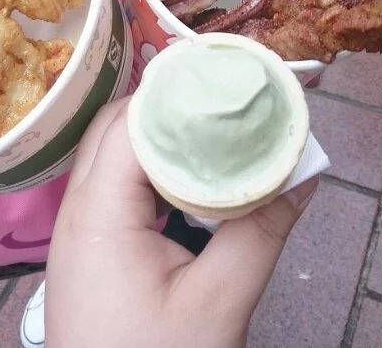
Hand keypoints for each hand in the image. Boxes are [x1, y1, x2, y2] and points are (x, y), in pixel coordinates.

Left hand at [45, 100, 317, 347]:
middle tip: (224, 98)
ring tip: (212, 127)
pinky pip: (114, 186)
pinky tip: (187, 177)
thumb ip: (259, 231)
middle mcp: (77, 207)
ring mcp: (77, 229)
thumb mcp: (218, 303)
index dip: (176, 92)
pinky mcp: (87, 248)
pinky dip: (150, 169)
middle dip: (169, 107)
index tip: (224, 78)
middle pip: (116, 129)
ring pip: (113, 155)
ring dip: (159, 137)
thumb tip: (304, 172)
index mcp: (98, 210)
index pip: (131, 122)